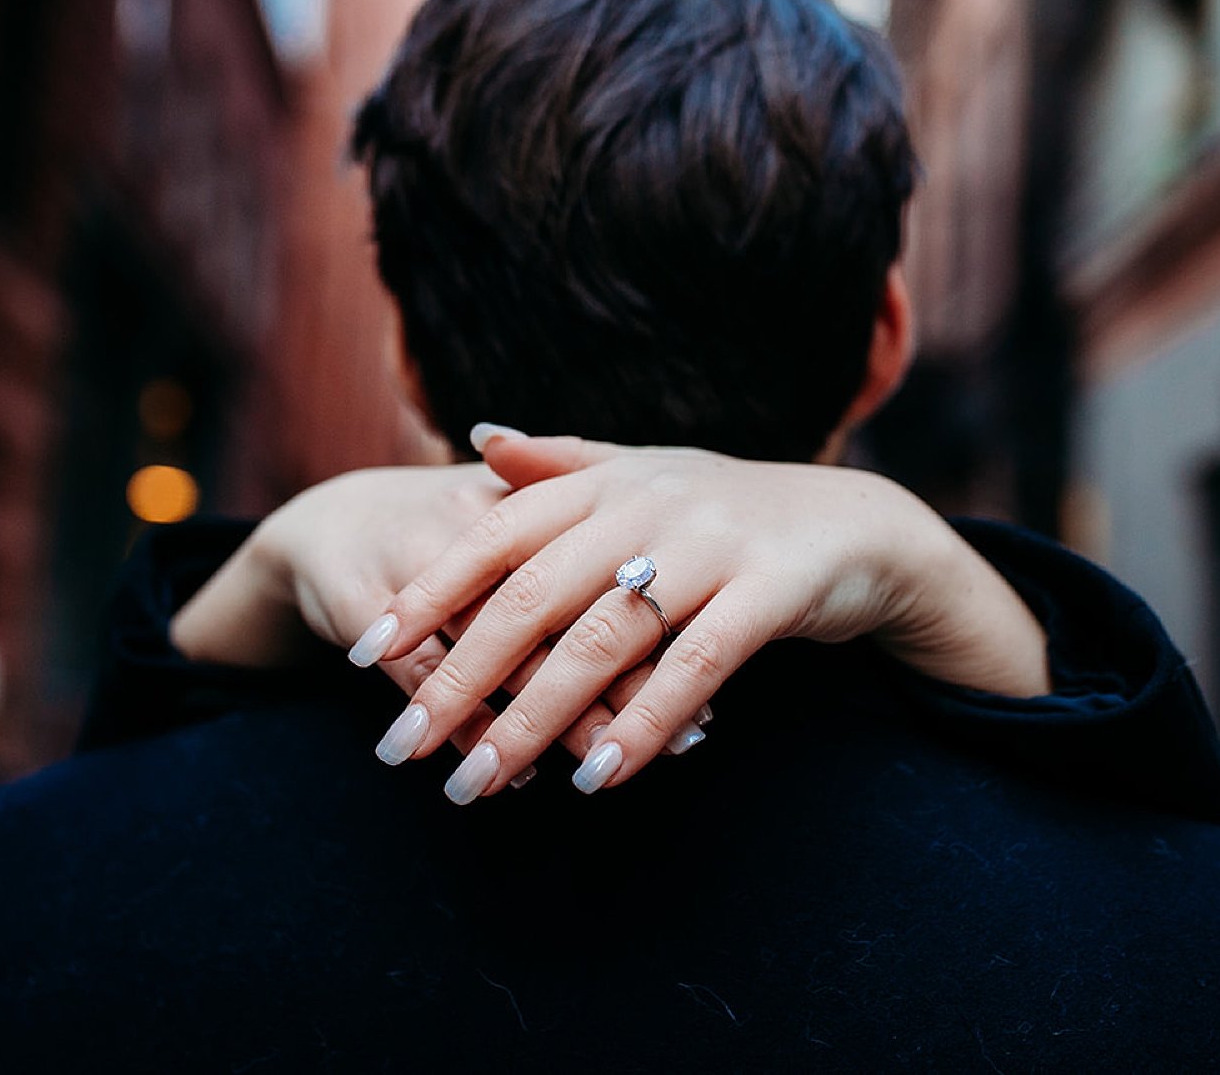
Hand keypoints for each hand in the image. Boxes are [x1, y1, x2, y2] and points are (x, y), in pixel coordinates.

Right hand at [171, 461, 652, 779]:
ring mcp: (417, 563)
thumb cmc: (448, 534)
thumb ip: (589, 566)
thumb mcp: (517, 527)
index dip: (658, 632)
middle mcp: (473, 523)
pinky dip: (468, 725)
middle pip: (560, 611)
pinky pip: (422, 673)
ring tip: (600, 763)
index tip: (707, 689)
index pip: (604, 569)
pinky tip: (506, 772)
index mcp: (523, 500)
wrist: (331, 521)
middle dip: (623, 681)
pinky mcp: (367, 605)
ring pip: (495, 648)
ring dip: (548, 714)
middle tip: (682, 738)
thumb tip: (681, 633)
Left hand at [356, 431, 1048, 802]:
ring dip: (532, 721)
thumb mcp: (646, 476)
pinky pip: (692, 667)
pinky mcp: (767, 589)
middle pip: (530, 599)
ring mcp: (708, 544)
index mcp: (605, 480)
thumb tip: (479, 435)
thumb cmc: (732, 509)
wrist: (857, 524)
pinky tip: (595, 778)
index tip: (362, 654)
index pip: (493, 536)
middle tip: (401, 749)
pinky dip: (640, 725)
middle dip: (458, 679)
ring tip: (477, 783)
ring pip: (599, 642)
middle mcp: (646, 504)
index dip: (425, 594)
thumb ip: (563, 463)